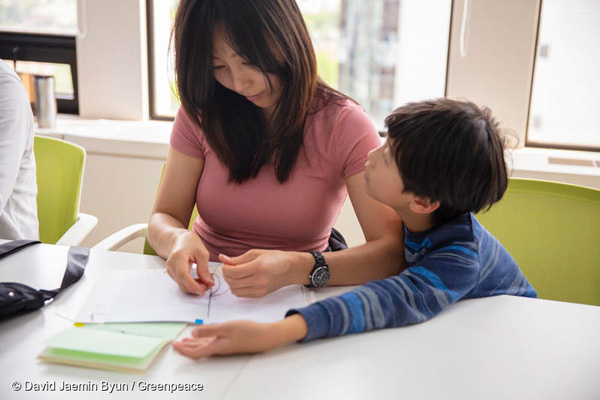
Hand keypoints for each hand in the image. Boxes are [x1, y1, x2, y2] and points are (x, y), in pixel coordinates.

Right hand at [165, 231, 213, 294]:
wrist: (180, 240)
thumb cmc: (191, 243)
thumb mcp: (202, 253)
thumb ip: (204, 268)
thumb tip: (207, 282)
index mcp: (178, 257)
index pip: (183, 275)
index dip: (193, 285)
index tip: (203, 290)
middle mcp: (171, 264)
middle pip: (182, 283)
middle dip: (196, 288)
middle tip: (210, 285)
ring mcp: (170, 270)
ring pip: (182, 285)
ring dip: (195, 287)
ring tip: (207, 281)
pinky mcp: (172, 273)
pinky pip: (181, 282)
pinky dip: (191, 284)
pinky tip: (200, 280)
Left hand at [172, 315, 308, 358]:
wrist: (266, 336)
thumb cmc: (248, 331)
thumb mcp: (227, 327)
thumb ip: (209, 330)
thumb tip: (191, 334)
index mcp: (216, 347)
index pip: (195, 353)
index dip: (184, 350)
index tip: (174, 345)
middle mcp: (219, 349)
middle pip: (198, 351)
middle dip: (186, 348)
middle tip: (176, 344)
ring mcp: (225, 346)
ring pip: (205, 347)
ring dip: (194, 345)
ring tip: (185, 342)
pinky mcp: (230, 343)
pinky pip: (211, 344)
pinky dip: (204, 341)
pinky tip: (204, 337)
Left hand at [219, 249, 298, 297]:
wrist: (290, 269)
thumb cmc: (275, 258)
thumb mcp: (256, 253)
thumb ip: (238, 258)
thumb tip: (222, 258)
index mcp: (258, 267)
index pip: (234, 272)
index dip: (225, 268)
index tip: (225, 264)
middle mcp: (259, 280)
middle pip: (232, 282)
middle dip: (226, 275)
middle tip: (228, 268)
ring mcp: (260, 290)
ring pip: (235, 290)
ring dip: (230, 282)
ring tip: (234, 274)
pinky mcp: (260, 295)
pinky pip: (241, 294)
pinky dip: (237, 288)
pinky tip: (240, 280)